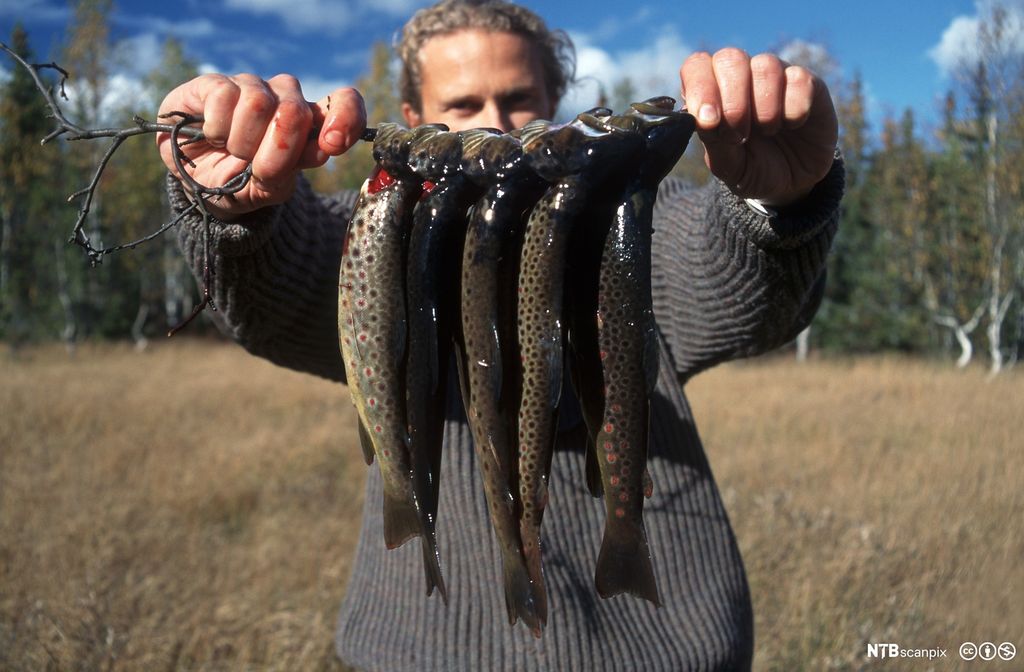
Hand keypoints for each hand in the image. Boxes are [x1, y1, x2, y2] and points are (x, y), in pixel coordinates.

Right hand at [156, 73, 366, 219]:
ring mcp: (251, 87)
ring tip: (231, 150)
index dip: (345, 118)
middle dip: (275, 148)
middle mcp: (284, 99)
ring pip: (259, 101)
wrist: (195, 183)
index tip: (332, 145)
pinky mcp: (215, 83)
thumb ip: (292, 170)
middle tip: (255, 164)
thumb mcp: (269, 189)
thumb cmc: (240, 183)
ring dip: (242, 140)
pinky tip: (212, 134)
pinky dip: (217, 126)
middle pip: (295, 109)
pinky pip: (224, 94)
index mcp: (309, 124)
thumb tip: (321, 149)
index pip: (344, 102)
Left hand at [679, 49, 837, 206]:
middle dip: (732, 101)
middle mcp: (743, 76)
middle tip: (738, 135)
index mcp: (714, 92)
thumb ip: (713, 142)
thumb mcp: (729, 167)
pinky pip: (799, 79)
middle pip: (730, 58)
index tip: (708, 121)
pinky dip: (793, 109)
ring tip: (768, 131)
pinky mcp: (808, 83)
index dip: (700, 87)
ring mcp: (776, 76)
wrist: (794, 185)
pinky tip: (793, 125)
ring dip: (764, 108)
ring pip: (765, 65)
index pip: (697, 66)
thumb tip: (702, 118)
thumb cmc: (753, 169)